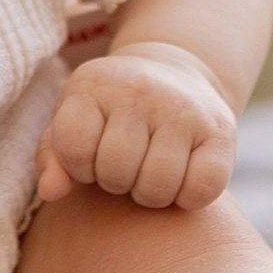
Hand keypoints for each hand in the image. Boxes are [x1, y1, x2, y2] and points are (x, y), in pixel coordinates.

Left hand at [36, 41, 239, 213]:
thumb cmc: (111, 114)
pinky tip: (181, 180)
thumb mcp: (74, 122)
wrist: (175, 74)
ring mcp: (184, 109)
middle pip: (116, 171)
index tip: (90, 157)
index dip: (79, 166)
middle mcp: (140, 90)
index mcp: (94, 85)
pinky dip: (188, 198)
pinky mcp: (221, 131)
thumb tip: (51, 191)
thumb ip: (54, 158)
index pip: (74, 146)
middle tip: (124, 167)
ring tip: (148, 173)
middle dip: (115, 182)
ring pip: (157, 186)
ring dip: (149, 194)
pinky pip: (201, 189)